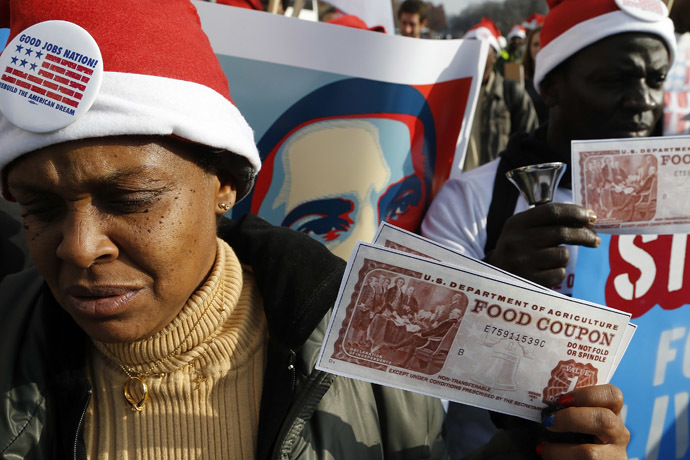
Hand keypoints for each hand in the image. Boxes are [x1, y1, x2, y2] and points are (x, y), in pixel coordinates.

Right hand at [485, 203, 599, 287]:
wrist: (494, 276)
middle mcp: (517, 241)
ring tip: (553, 259)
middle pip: (562, 232)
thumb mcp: (521, 230)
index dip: (576, 212)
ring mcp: (522, 262)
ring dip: (564, 257)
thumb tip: (585, 218)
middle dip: (585, 235)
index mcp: (516, 223)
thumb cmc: (516, 249)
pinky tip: (544, 272)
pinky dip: (557, 273)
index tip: (592, 217)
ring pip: (562, 255)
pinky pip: (558, 274)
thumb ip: (545, 221)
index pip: (552, 211)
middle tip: (595, 240)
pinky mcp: (529, 280)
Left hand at [539, 384, 628, 458]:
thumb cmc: (573, 436)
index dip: (587, 394)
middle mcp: (618, 434)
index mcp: (612, 413)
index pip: (612, 395)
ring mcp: (614, 456)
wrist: (581, 458)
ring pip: (590, 454)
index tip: (562, 399)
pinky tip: (546, 454)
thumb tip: (545, 401)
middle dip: (571, 418)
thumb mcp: (578, 419)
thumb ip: (571, 408)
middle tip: (548, 421)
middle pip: (605, 421)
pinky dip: (557, 459)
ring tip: (544, 447)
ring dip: (559, 450)